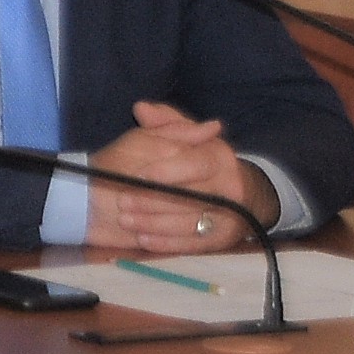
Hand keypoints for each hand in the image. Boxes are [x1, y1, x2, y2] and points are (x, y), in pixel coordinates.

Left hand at [79, 102, 267, 254]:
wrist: (220, 198)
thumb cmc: (185, 162)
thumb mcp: (173, 138)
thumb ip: (160, 124)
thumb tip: (142, 108)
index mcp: (220, 156)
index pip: (198, 163)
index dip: (169, 170)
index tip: (141, 175)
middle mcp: (230, 185)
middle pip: (192, 196)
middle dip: (154, 200)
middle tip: (124, 202)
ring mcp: (229, 215)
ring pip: (189, 222)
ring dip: (154, 223)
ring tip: (126, 220)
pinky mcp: (221, 240)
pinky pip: (194, 245)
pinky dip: (168, 243)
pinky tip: (144, 240)